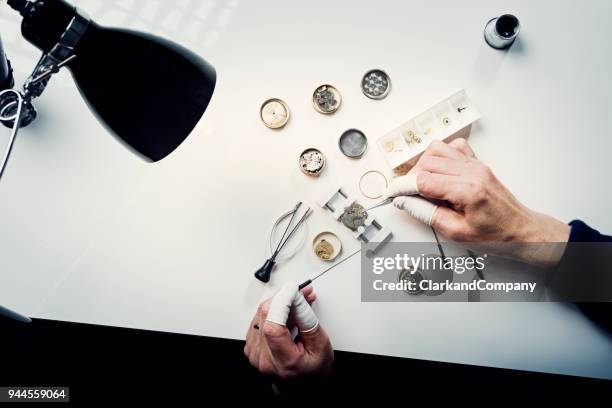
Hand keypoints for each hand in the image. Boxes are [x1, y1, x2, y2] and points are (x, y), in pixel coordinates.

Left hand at [244, 283, 332, 379]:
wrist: (304, 387)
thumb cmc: (313, 372)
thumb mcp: (321, 345)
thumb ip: (307, 320)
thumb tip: (297, 298)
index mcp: (282, 361)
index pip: (273, 326)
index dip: (281, 303)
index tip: (293, 290)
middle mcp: (264, 358)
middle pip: (265, 316)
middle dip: (285, 298)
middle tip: (302, 292)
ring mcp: (255, 353)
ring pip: (261, 315)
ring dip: (280, 304)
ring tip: (299, 303)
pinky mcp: (252, 347)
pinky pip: (259, 320)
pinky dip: (274, 312)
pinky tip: (287, 313)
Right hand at [387, 139, 569, 266]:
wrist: (521, 231)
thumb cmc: (496, 235)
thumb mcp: (456, 232)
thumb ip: (427, 214)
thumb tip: (406, 202)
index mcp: (467, 191)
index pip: (423, 181)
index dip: (402, 187)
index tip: (392, 193)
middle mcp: (472, 172)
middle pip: (427, 162)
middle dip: (411, 178)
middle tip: (409, 196)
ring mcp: (476, 165)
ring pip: (437, 149)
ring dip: (424, 165)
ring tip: (424, 184)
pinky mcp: (478, 163)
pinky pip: (454, 146)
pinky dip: (441, 155)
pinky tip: (440, 171)